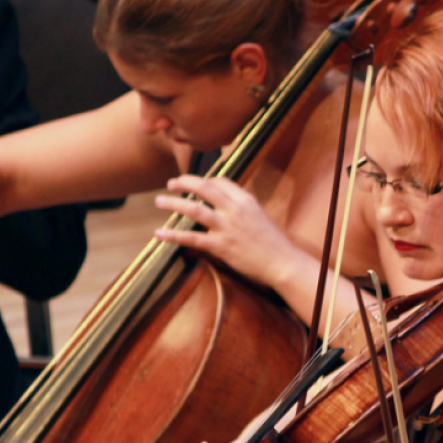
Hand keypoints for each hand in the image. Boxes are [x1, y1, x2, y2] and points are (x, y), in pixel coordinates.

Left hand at [153, 176, 301, 287]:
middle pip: (204, 188)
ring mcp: (226, 228)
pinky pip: (191, 238)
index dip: (205, 180)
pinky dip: (173, 235)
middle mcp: (234, 210)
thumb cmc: (273, 242)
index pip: (220, 182)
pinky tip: (160, 233)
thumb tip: (228, 204)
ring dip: (174, 203)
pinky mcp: (220, 246)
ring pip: (194, 209)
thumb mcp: (260, 216)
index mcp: (246, 200)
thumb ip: (243, 208)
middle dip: (185, 183)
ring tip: (159, 201)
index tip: (195, 183)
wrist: (282, 262)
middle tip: (171, 183)